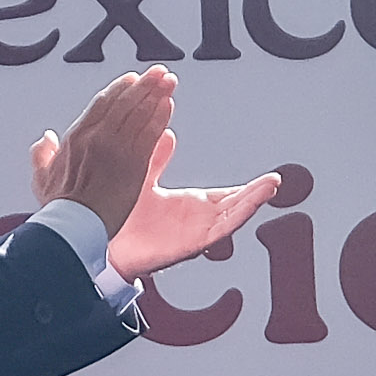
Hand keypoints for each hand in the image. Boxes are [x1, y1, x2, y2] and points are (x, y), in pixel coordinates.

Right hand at [30, 67, 176, 236]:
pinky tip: (168, 105)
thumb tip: (46, 138)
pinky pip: (150, 133)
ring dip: (157, 94)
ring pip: (140, 113)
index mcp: (76, 136)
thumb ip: (42, 155)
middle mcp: (98, 136)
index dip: (120, 89)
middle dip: (145, 84)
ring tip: (168, 81)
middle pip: (126, 101)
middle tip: (159, 72)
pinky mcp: (135, 163)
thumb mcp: (42, 179)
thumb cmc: (59, 207)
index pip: (102, 102)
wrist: (75, 225)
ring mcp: (118, 148)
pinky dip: (160, 116)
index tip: (132, 80)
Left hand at [105, 130, 281, 279]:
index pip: (226, 195)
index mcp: (189, 206)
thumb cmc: (119, 219)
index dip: (246, 187)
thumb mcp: (142, 179)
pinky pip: (219, 230)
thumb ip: (156, 157)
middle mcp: (196, 220)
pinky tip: (251, 205)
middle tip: (276, 181)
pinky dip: (237, 216)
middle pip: (235, 205)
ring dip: (253, 201)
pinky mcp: (190, 243)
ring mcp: (194, 232)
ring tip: (272, 186)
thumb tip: (167, 132)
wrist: (99, 242)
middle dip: (257, 193)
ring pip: (232, 216)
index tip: (268, 178)